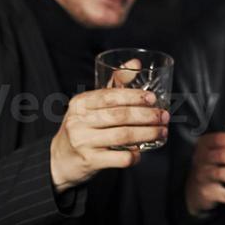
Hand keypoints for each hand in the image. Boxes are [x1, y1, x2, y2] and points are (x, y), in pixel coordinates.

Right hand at [49, 88, 166, 191]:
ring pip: (123, 136)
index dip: (134, 96)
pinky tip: (141, 152)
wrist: (60, 159)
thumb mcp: (90, 105)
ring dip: (147, 133)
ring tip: (161, 131)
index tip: (153, 98)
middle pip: (120, 116)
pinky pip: (118, 158)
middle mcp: (79, 121)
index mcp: (81, 103)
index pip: (110, 96)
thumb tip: (136, 64)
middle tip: (164, 116)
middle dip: (147, 116)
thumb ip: (113, 85)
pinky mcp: (89, 161)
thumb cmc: (82, 127)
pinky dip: (134, 155)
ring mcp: (83, 142)